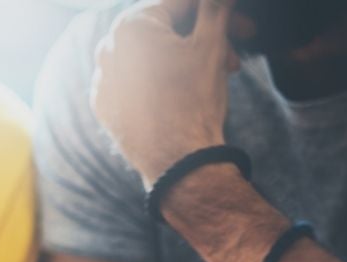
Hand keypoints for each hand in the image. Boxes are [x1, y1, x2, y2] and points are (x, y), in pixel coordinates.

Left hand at [90, 0, 238, 186]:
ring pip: (150, 56)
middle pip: (163, 30)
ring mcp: (102, 79)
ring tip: (213, 76)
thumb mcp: (211, 44)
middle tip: (234, 56)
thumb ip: (215, 8)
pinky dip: (158, 81)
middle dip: (203, 39)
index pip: (180, 4)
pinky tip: (181, 93)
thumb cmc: (194, 100)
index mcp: (130, 26)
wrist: (177, 160)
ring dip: (184, 59)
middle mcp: (107, 48)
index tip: (244, 27)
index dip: (217, 11)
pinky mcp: (104, 105)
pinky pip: (134, 82)